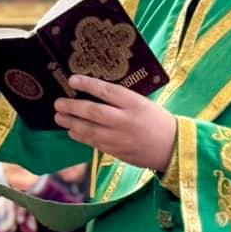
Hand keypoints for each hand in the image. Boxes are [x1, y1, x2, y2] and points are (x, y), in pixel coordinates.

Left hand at [53, 75, 176, 171]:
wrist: (173, 147)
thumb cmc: (158, 120)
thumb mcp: (144, 103)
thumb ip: (122, 99)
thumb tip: (95, 91)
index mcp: (135, 103)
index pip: (107, 90)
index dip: (87, 84)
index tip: (72, 80)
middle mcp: (125, 120)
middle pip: (93, 111)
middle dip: (72, 107)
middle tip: (58, 103)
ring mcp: (120, 138)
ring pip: (89, 130)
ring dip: (71, 123)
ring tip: (59, 117)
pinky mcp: (117, 152)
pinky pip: (93, 143)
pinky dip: (80, 136)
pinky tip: (72, 131)